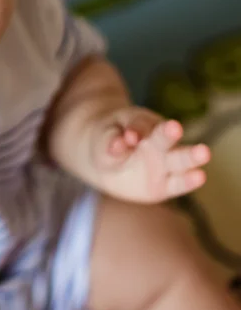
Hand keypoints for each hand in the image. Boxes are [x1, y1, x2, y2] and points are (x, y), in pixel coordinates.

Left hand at [92, 106, 210, 202]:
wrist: (109, 161)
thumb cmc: (109, 142)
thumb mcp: (104, 138)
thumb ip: (111, 141)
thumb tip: (116, 146)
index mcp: (143, 124)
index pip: (139, 125)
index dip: (135, 130)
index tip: (130, 136)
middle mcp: (159, 142)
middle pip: (164, 138)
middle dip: (169, 134)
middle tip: (174, 127)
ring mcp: (165, 163)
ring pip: (179, 158)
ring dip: (190, 156)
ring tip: (204, 152)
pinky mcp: (167, 185)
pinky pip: (179, 183)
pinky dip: (189, 180)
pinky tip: (200, 176)